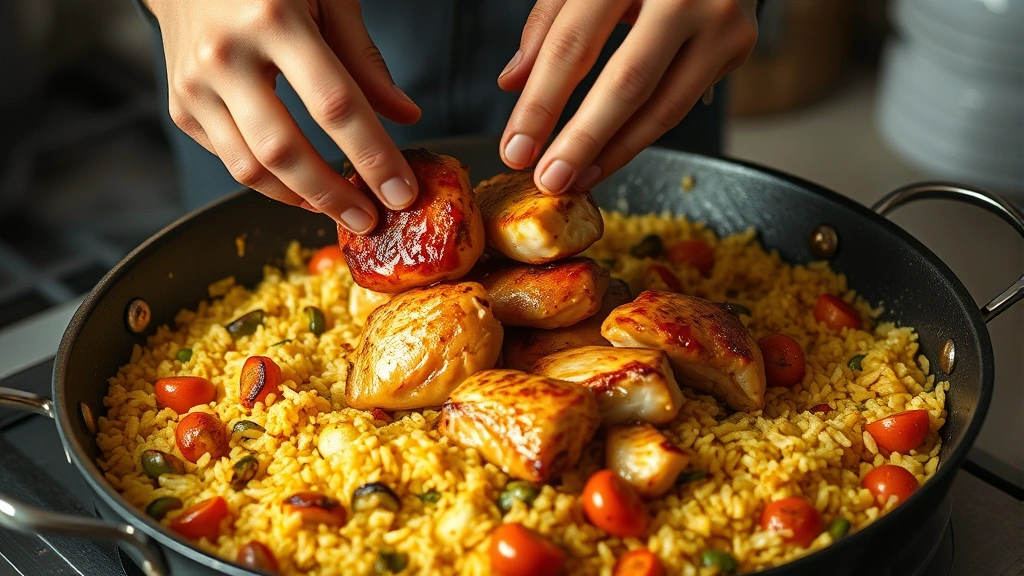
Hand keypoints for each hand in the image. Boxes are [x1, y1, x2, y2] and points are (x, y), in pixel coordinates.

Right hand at [146, 0, 421, 232]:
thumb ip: (364, 58)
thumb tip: (406, 116)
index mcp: (273, 17)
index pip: (334, 106)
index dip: (373, 156)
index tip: (402, 191)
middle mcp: (225, 54)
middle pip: (284, 151)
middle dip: (334, 196)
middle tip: (371, 220)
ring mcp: (194, 83)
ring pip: (249, 168)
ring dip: (301, 199)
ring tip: (339, 208)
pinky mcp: (180, 105)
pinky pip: (230, 159)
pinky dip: (269, 181)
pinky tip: (301, 183)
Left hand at [498, 0, 757, 193]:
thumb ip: (549, 23)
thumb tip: (513, 84)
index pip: (574, 43)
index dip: (541, 103)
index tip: (515, 149)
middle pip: (626, 82)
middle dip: (582, 140)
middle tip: (548, 181)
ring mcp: (720, 19)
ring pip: (663, 105)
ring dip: (615, 152)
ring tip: (576, 179)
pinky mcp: (739, 45)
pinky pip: (681, 104)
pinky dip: (642, 136)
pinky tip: (609, 157)